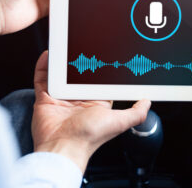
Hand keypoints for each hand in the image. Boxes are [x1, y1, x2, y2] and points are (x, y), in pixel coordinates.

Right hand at [31, 51, 150, 171]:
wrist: (63, 147)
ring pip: (61, 74)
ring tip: (66, 47)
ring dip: (62, 61)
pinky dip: (45, 66)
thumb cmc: (89, 137)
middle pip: (78, 75)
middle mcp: (78, 100)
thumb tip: (147, 103)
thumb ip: (135, 113)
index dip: (102, 68)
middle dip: (80, 61)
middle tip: (82, 45)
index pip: (100, 81)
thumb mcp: (119, 122)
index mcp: (95, 104)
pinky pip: (43, 78)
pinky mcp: (45, 97)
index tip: (104, 54)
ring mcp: (61, 98)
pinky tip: (49, 54)